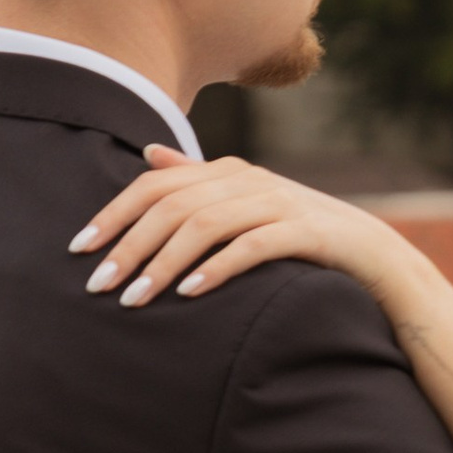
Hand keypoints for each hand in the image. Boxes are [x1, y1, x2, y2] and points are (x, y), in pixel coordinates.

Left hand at [69, 149, 414, 308]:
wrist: (373, 256)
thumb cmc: (299, 235)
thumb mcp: (245, 202)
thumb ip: (197, 179)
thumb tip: (149, 154)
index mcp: (228, 172)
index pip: (156, 184)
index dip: (114, 213)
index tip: (78, 248)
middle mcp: (249, 180)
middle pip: (172, 206)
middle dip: (129, 245)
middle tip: (98, 285)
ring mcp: (279, 203)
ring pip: (205, 225)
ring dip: (163, 263)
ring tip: (134, 299)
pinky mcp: (306, 232)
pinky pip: (253, 246)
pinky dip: (218, 268)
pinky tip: (190, 293)